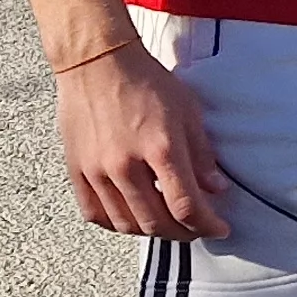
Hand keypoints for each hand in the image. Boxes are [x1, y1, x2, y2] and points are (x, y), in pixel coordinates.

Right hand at [59, 45, 228, 239]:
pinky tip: (133, 219)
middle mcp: (126, 165)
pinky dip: (117, 225)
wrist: (97, 63)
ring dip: (152, 232)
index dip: (207, 225)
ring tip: (169, 225)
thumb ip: (202, 155)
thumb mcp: (187, 112)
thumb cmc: (146, 81)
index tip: (219, 228)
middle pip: (156, 222)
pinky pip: (95, 214)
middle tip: (197, 230)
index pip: (186, 206)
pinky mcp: (77, 171)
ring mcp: (97, 171)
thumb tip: (216, 189)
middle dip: (183, 233)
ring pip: (126, 224)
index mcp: (160, 149)